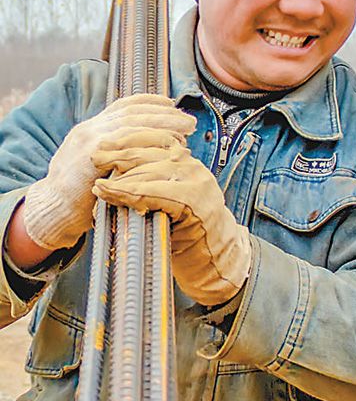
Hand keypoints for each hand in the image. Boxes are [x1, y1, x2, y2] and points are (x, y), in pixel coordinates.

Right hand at [23, 95, 195, 250]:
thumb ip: (112, 156)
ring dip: (162, 124)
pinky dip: (149, 140)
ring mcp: (88, 141)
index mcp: (89, 130)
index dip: (149, 103)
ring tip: (185, 130)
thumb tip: (140, 153)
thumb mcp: (92, 168)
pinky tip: (167, 144)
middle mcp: (88, 130)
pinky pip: (125, 143)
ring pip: (131, 123)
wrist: (50, 211)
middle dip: (163, 113)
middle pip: (131, 112)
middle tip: (187, 119)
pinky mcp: (91, 157)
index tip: (170, 103)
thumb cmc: (75, 196)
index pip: (122, 107)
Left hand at [92, 132, 251, 305]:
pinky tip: (113, 194)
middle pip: (148, 152)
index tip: (101, 144)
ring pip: (149, 172)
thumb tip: (109, 175)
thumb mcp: (166, 201)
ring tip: (99, 186)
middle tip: (93, 159)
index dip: (125, 141)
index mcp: (184, 161)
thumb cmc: (186, 234)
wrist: (216, 260)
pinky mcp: (194, 201)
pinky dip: (130, 193)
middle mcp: (191, 166)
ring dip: (120, 179)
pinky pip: (155, 192)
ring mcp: (195, 182)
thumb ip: (147, 184)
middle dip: (118, 155)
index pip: (153, 139)